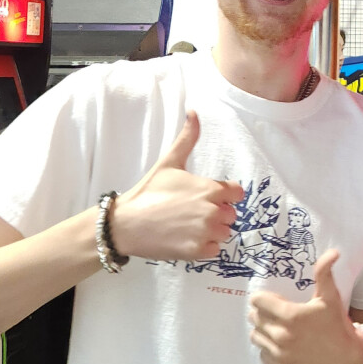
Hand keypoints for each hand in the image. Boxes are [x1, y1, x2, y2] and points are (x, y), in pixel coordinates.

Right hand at [110, 111, 242, 261]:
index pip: (237, 193)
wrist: (125, 224)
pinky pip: (215, 250)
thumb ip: (187, 138)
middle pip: (231, 214)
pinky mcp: (198, 252)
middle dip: (216, 213)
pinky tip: (185, 239)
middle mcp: (213, 211)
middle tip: (191, 212)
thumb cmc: (148, 192)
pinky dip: (204, 247)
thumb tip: (194, 111)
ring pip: (224, 233)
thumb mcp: (169, 162)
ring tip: (188, 226)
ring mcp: (206, 233)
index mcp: (210, 189)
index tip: (207, 196)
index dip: (224, 194)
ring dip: (211, 231)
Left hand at [248, 249, 362, 363]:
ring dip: (263, 330)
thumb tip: (333, 252)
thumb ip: (325, 273)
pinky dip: (268, 348)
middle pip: (254, 318)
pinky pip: (262, 354)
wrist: (348, 360)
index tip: (275, 299)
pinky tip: (282, 344)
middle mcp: (281, 336)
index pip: (257, 302)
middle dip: (263, 312)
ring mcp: (280, 355)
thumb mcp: (331, 297)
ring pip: (255, 336)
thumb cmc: (338, 325)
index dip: (264, 297)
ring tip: (278, 327)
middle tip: (278, 312)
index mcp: (291, 316)